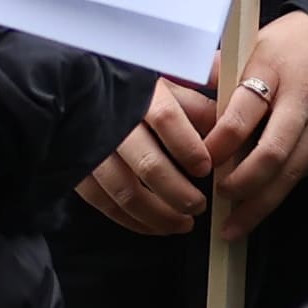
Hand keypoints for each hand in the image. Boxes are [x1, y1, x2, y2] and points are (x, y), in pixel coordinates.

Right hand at [79, 77, 223, 235]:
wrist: (75, 86)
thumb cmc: (130, 88)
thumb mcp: (164, 81)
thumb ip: (197, 102)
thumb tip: (232, 114)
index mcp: (139, 93)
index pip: (168, 119)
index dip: (189, 148)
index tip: (206, 168)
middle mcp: (113, 120)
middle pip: (148, 164)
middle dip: (179, 193)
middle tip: (199, 205)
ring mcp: (92, 148)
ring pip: (126, 192)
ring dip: (159, 215)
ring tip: (183, 223)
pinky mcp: (78, 169)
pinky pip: (104, 203)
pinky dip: (132, 221)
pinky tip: (154, 226)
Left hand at [196, 15, 307, 242]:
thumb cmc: (294, 40)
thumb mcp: (255, 44)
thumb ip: (227, 77)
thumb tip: (190, 107)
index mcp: (273, 68)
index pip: (242, 113)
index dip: (219, 143)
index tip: (201, 160)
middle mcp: (302, 98)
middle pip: (272, 155)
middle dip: (242, 186)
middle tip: (219, 202)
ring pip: (292, 173)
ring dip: (261, 204)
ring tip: (235, 226)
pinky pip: (307, 170)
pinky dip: (283, 187)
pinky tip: (263, 201)